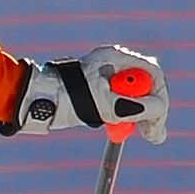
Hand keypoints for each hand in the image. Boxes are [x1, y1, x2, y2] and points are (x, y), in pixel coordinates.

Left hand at [3, 45, 168, 144]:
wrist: (36, 99)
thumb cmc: (66, 97)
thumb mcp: (105, 106)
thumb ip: (134, 107)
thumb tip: (158, 110)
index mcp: (115, 57)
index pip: (152, 73)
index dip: (159, 98)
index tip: (157, 120)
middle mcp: (113, 63)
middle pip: (146, 84)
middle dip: (153, 110)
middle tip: (153, 136)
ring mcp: (106, 75)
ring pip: (135, 95)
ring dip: (141, 115)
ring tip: (143, 134)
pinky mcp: (99, 89)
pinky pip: (121, 102)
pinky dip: (126, 115)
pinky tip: (120, 128)